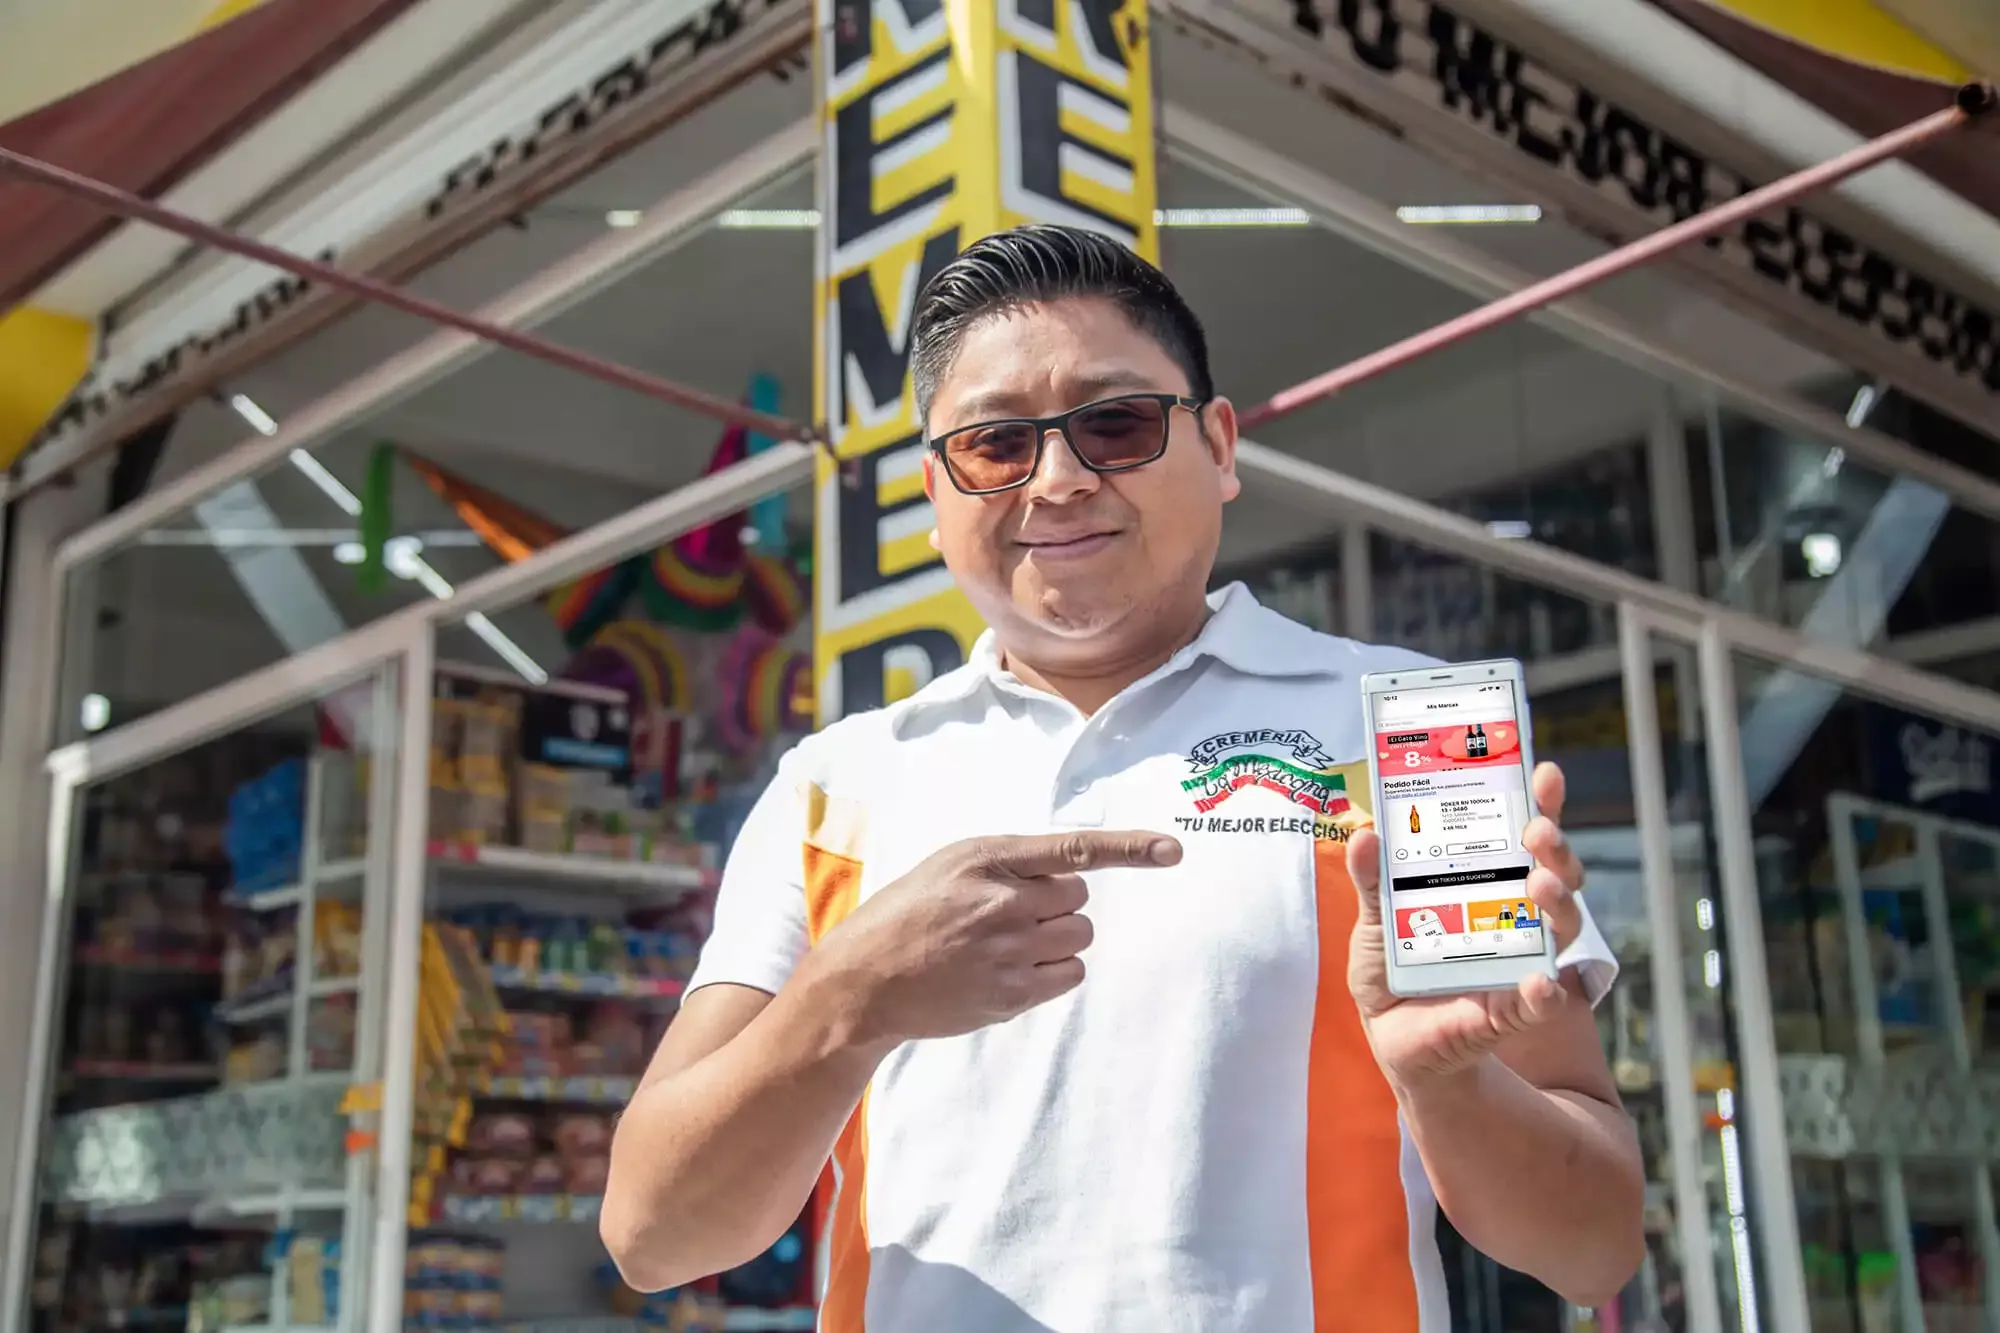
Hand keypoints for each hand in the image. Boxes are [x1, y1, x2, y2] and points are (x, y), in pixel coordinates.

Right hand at [808, 830, 1182, 1047]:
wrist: (863, 980)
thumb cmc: (909, 914)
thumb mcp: (950, 866)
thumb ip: (1009, 863)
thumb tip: (1073, 874)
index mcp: (986, 859)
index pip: (1072, 850)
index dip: (1129, 848)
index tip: (1173, 850)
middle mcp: (1001, 903)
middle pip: (1079, 899)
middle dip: (1057, 906)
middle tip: (1009, 916)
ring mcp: (1007, 952)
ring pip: (1079, 937)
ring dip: (1057, 939)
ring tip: (1006, 945)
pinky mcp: (1010, 995)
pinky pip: (1069, 975)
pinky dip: (1053, 971)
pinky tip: (1010, 970)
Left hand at [1347, 762, 1585, 1087]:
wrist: (1391, 1035)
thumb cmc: (1391, 966)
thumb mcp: (1373, 917)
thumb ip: (1372, 879)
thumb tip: (1366, 834)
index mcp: (1485, 882)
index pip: (1522, 835)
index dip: (1540, 803)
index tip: (1543, 771)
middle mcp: (1514, 914)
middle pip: (1554, 870)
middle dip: (1554, 845)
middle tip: (1536, 830)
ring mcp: (1521, 959)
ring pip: (1560, 925)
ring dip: (1558, 901)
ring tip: (1539, 886)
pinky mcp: (1514, 1009)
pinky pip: (1542, 1000)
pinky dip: (1545, 992)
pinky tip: (1541, 982)